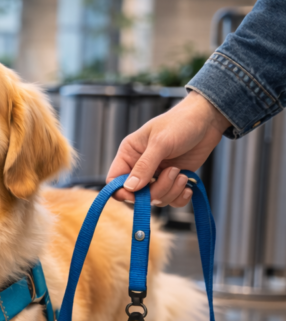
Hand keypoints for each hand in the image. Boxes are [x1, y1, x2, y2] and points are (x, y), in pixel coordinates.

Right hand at [107, 91, 231, 205]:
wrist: (207, 120)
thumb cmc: (181, 123)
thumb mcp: (161, 143)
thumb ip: (144, 166)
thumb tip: (129, 187)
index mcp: (129, 155)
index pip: (114, 180)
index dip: (122, 191)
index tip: (138, 192)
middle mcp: (140, 167)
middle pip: (136, 195)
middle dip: (156, 191)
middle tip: (172, 173)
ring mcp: (157, 175)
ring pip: (155, 199)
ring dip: (171, 191)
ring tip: (182, 174)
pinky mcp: (173, 181)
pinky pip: (171, 200)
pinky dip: (180, 197)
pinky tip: (188, 185)